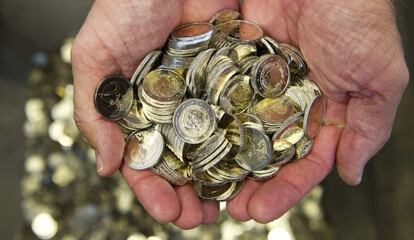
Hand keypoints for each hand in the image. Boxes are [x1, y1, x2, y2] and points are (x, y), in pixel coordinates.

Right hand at [71, 0, 239, 228]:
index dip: (154, 190)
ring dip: (225, 179)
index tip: (167, 211)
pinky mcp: (238, 78)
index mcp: (142, 110)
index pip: (146, 160)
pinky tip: (257, 164)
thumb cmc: (126, 4)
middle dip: (192, 194)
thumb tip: (107, 165)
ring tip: (233, 204)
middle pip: (185, 162)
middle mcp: (177, 108)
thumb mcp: (94, 55)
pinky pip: (246, 113)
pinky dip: (251, 140)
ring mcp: (208, 95)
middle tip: (202, 218)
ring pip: (218, 146)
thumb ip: (94, 110)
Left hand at [226, 0, 408, 221]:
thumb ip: (368, 128)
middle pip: (266, 153)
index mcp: (323, 111)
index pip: (304, 162)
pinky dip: (207, 119)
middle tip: (231, 209)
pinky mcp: (235, 63)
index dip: (284, 189)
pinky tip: (192, 143)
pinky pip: (219, 95)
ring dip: (224, 160)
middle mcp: (288, 103)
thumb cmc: (358, 19)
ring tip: (206, 187)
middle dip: (250, 183)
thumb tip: (351, 173)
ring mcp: (259, 84)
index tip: (261, 210)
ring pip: (239, 130)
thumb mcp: (378, 78)